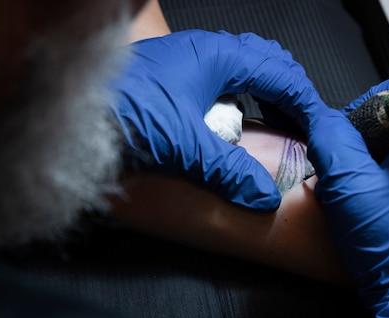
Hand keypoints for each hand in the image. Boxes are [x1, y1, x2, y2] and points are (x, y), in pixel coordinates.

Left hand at [109, 30, 326, 210]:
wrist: (68, 115)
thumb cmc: (126, 115)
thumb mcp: (186, 147)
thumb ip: (231, 171)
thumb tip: (266, 196)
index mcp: (218, 55)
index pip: (281, 73)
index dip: (305, 102)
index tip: (319, 131)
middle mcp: (206, 50)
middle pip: (266, 63)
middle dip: (288, 94)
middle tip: (301, 128)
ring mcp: (187, 61)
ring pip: (243, 70)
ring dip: (264, 96)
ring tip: (274, 127)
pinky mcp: (172, 77)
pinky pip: (220, 81)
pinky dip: (239, 100)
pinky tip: (234, 125)